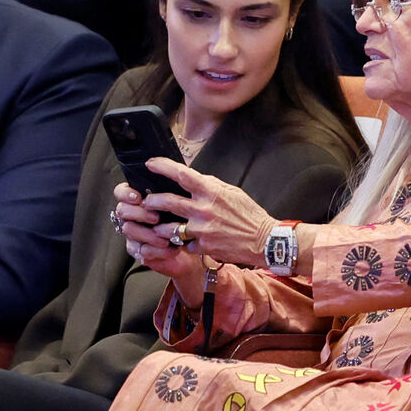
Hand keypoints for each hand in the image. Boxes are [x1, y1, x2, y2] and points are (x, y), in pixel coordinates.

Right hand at [113, 183, 206, 284]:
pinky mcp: (140, 251)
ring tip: (165, 237)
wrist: (196, 245)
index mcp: (140, 199)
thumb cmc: (187, 217)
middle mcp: (133, 215)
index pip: (121, 191)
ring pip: (129, 230)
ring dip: (147, 233)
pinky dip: (157, 250)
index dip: (125, 193)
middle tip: (156, 218)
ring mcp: (134, 234)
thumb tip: (176, 173)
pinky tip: (171, 249)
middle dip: (138, 213)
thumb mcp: (184, 200)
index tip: (138, 197)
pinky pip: (142, 251)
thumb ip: (175, 188)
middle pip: (122, 210)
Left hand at [139, 157, 279, 268]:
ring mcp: (201, 230)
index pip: (181, 174)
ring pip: (168, 228)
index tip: (150, 164)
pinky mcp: (203, 247)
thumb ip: (210, 185)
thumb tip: (192, 177)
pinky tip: (185, 241)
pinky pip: (184, 244)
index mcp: (211, 192)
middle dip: (151, 200)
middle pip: (167, 201)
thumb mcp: (232, 191)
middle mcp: (203, 210)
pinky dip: (182, 242)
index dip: (162, 166)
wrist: (263, 240)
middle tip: (147, 201)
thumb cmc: (249, 214)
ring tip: (158, 225)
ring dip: (160, 227)